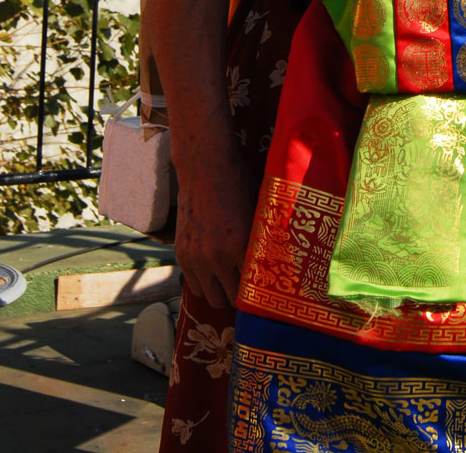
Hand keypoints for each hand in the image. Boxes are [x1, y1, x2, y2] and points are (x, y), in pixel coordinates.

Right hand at [173, 150, 258, 307]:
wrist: (205, 166)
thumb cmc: (239, 183)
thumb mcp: (258, 210)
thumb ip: (265, 237)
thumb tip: (284, 256)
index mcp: (240, 245)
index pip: (252, 289)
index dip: (260, 294)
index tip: (267, 295)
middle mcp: (216, 256)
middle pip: (230, 299)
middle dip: (240, 298)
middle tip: (249, 291)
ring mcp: (196, 257)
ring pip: (210, 297)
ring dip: (221, 293)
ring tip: (232, 284)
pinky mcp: (181, 253)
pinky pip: (193, 285)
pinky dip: (205, 283)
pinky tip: (215, 273)